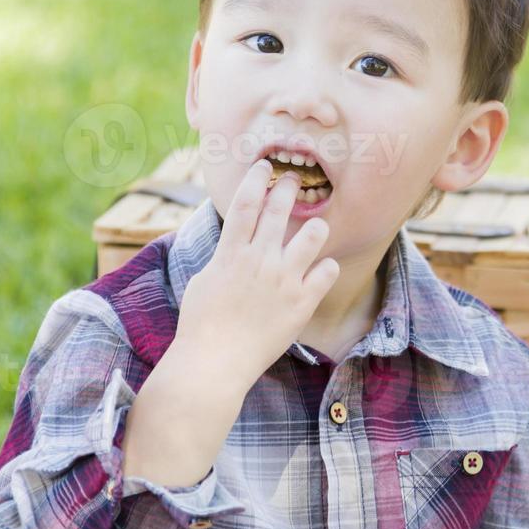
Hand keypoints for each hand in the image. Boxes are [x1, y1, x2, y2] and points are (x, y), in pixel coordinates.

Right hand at [172, 158, 340, 383]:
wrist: (214, 363)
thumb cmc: (200, 325)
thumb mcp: (203, 281)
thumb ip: (223, 258)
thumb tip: (233, 243)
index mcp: (231, 253)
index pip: (245, 203)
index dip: (255, 179)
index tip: (264, 165)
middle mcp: (260, 260)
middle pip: (279, 209)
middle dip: (288, 187)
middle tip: (294, 179)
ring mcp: (284, 280)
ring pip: (313, 235)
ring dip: (315, 227)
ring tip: (314, 230)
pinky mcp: (302, 302)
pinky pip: (328, 271)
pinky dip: (327, 268)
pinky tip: (322, 270)